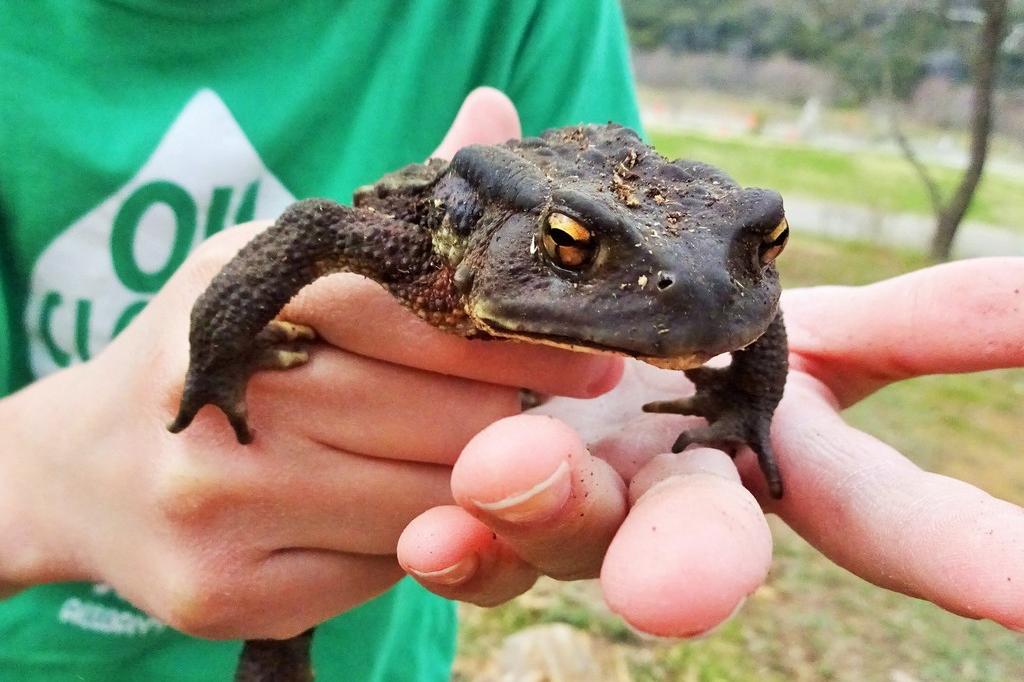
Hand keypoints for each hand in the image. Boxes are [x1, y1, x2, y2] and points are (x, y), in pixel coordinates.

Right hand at [0, 87, 621, 638]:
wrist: (88, 469)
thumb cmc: (224, 354)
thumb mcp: (290, 263)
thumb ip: (399, 207)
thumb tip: (494, 113)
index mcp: (251, 292)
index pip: (419, 315)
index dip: (518, 343)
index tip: (592, 359)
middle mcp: (231, 397)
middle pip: (444, 420)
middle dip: (508, 419)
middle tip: (535, 414)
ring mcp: (220, 502)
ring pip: (427, 502)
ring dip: (470, 482)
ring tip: (472, 457)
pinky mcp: (226, 588)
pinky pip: (384, 570)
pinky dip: (416, 538)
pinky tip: (401, 508)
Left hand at [399, 257, 1023, 635]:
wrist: (550, 370)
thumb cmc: (695, 340)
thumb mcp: (816, 328)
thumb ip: (920, 322)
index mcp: (767, 443)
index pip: (878, 507)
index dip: (963, 553)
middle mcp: (677, 491)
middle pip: (703, 540)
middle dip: (699, 565)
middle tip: (675, 587)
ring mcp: (579, 504)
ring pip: (568, 523)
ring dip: (546, 501)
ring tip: (505, 466)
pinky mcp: (487, 516)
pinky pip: (474, 542)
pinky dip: (464, 546)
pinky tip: (437, 537)